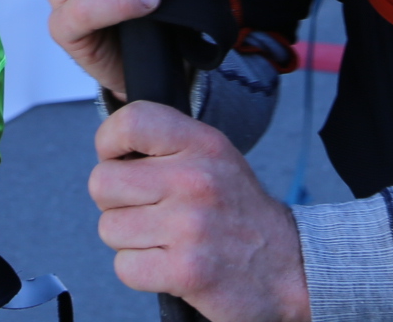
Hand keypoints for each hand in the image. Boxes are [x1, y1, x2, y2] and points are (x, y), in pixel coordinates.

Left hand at [90, 100, 306, 321]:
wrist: (290, 267)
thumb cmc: (240, 212)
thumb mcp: (214, 157)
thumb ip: (167, 144)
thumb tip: (110, 147)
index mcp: (202, 144)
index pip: (131, 121)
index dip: (109, 142)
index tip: (119, 160)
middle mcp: (196, 180)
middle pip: (102, 183)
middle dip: (115, 202)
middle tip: (146, 209)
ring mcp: (190, 227)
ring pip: (109, 228)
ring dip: (129, 239)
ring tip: (163, 238)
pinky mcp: (186, 271)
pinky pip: (124, 266)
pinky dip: (139, 270)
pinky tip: (167, 262)